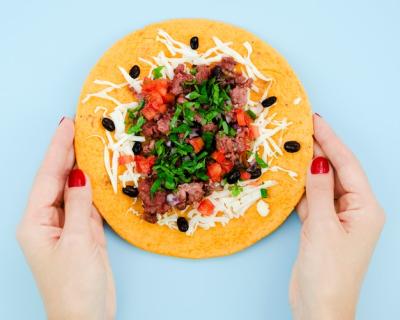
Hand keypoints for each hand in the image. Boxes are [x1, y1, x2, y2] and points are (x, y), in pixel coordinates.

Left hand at [17, 118, 115, 319]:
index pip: (47, 177)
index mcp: (35, 222)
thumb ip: (79, 205)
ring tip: (91, 143)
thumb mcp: (78, 242)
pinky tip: (99, 173)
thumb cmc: (75, 286)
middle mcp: (47, 220)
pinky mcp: (83, 232)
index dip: (58, 149)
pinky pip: (88, 203)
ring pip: (74, 189)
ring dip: (82, 167)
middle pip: (58, 179)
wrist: (87, 317)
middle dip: (67, 153)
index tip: (67, 125)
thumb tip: (80, 174)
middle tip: (79, 126)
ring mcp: (66, 225)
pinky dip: (94, 187)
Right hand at [289, 115, 384, 319]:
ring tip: (294, 145)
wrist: (319, 307)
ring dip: (308, 167)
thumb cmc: (328, 272)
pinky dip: (301, 187)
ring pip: (322, 184)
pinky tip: (291, 174)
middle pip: (336, 172)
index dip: (331, 141)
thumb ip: (319, 192)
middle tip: (301, 128)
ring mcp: (337, 218)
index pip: (347, 165)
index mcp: (365, 208)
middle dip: (319, 150)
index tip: (316, 121)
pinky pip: (312, 199)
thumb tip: (317, 162)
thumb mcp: (323, 227)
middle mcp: (355, 209)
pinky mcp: (321, 226)